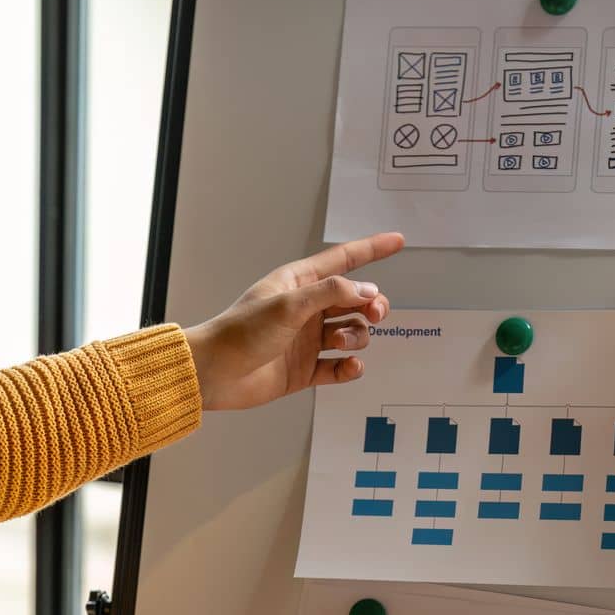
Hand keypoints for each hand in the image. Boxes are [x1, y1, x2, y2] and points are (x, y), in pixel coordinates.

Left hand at [184, 231, 403, 411]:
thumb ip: (331, 293)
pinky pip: (340, 367)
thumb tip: (367, 290)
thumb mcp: (288, 304)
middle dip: (371, 305)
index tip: (397, 241)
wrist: (216, 373)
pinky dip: (350, 367)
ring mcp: (307, 340)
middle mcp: (306, 309)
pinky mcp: (306, 370)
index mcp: (299, 283)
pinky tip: (349, 366)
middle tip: (376, 313)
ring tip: (340, 342)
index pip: (343, 261)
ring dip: (355, 337)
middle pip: (355, 300)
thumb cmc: (241, 331)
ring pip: (351, 333)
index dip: (371, 249)